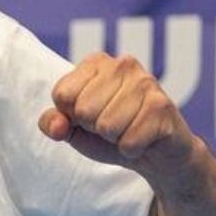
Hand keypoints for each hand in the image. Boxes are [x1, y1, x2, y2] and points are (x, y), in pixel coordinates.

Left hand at [41, 53, 198, 183]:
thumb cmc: (109, 133)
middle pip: (84, 110)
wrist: (155, 152)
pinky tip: (144, 138)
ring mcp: (145, 82)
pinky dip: (131, 149)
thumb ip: (53, 123)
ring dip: (115, 139)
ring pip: (107, 126)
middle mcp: (123, 64)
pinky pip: (129, 141)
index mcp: (96, 62)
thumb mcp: (73, 128)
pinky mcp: (162, 106)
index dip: (72, 115)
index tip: (90, 116)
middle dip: (95, 128)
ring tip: (128, 129)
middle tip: (113, 125)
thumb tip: (57, 127)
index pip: (62, 94)